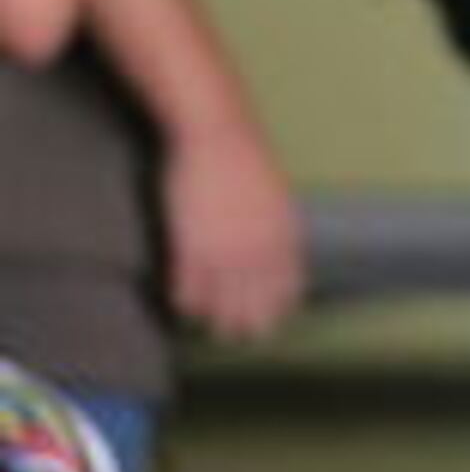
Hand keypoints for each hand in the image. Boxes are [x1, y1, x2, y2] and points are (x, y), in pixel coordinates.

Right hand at [161, 117, 304, 339]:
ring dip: (214, 319)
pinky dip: (184, 302)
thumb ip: (278, 229)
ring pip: (220, 304)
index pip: (286, 287)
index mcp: (284, 236)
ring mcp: (224, 251)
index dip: (278, 308)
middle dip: (247, 322)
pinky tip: (182, 305)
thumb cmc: (246, 161)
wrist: (218, 137)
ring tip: (210, 326)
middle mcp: (258, 250)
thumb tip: (280, 252)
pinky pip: (187, 291)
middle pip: (254, 303)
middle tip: (238, 334)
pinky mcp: (190, 248)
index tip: (273, 320)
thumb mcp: (277, 197)